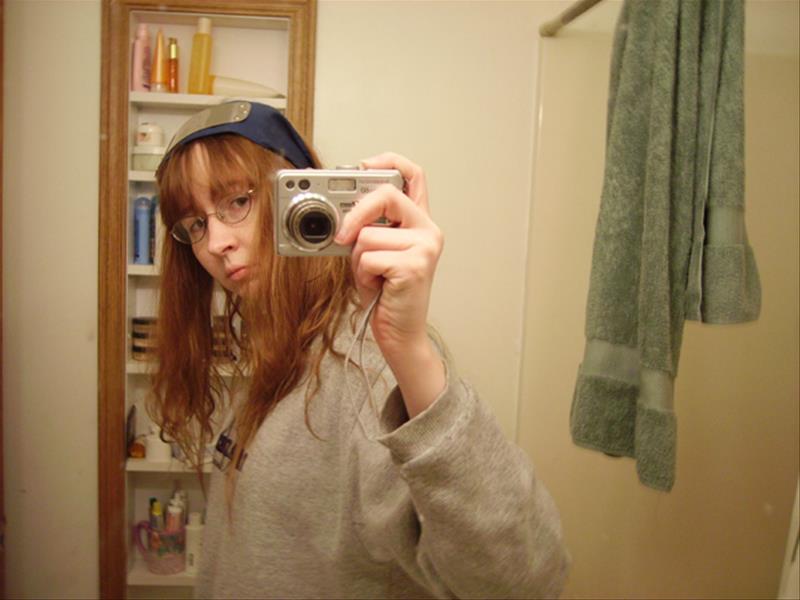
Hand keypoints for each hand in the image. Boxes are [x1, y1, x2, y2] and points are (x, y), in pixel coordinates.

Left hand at [334, 152, 445, 416]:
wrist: (400, 335)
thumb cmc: (386, 296)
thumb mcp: (375, 254)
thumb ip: (366, 229)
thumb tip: (338, 215)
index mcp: (420, 223)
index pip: (414, 175)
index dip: (389, 161)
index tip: (363, 164)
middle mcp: (428, 230)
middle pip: (385, 195)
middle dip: (355, 213)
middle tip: (342, 236)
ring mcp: (424, 248)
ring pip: (367, 234)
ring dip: (358, 260)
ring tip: (372, 278)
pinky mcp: (413, 266)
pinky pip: (367, 257)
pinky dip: (362, 276)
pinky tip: (377, 288)